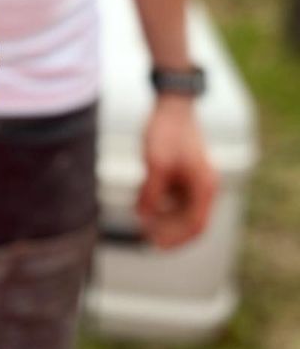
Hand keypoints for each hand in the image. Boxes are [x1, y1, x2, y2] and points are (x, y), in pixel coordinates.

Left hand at [137, 95, 217, 248]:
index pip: (195, 225)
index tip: (156, 245)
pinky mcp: (186, 171)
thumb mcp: (156, 164)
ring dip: (165, 217)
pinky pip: (177, 196)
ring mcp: (196, 178)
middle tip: (146, 235)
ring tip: (143, 220)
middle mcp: (204, 185)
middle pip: (190, 220)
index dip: (176, 239)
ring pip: (182, 209)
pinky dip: (163, 203)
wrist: (171, 102)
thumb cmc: (167, 131)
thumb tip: (144, 216)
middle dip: (169, 230)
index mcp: (204, 187)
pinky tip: (145, 202)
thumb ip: (151, 193)